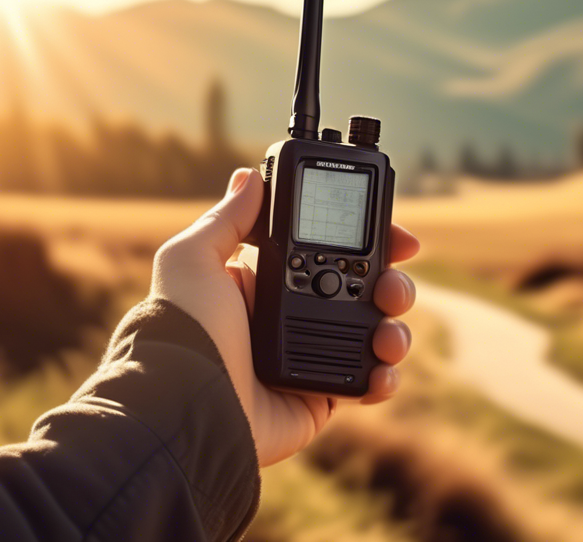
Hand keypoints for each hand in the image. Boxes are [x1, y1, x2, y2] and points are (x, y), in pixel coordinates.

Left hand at [151, 168, 419, 465]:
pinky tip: (381, 372)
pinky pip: (368, 382)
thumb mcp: (193, 261)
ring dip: (396, 330)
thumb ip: (227, 219)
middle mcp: (294, 315)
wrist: (189, 406)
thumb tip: (250, 176)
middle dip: (393, 284)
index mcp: (268, 280)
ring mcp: (313, 356)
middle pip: (365, 289)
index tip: (399, 237)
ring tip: (388, 337)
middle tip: (393, 288)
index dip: (370, 239)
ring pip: (376, 333)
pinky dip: (385, 376)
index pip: (331, 249)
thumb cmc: (184, 330)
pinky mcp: (322, 396)